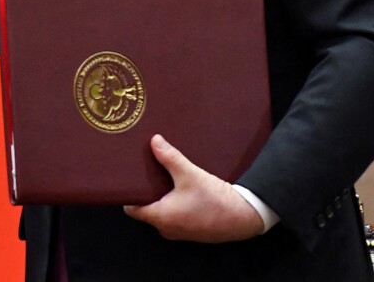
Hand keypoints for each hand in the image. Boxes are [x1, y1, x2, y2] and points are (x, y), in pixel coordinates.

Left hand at [123, 134, 264, 242]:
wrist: (245, 217)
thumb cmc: (215, 199)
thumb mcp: (189, 174)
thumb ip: (169, 157)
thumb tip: (154, 140)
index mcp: (160, 218)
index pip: (131, 208)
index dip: (128, 193)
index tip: (128, 178)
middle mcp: (166, 228)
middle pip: (146, 209)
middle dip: (146, 192)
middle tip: (144, 172)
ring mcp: (179, 232)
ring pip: (161, 212)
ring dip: (161, 198)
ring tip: (161, 177)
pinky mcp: (191, 231)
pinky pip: (174, 216)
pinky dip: (173, 204)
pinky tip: (178, 189)